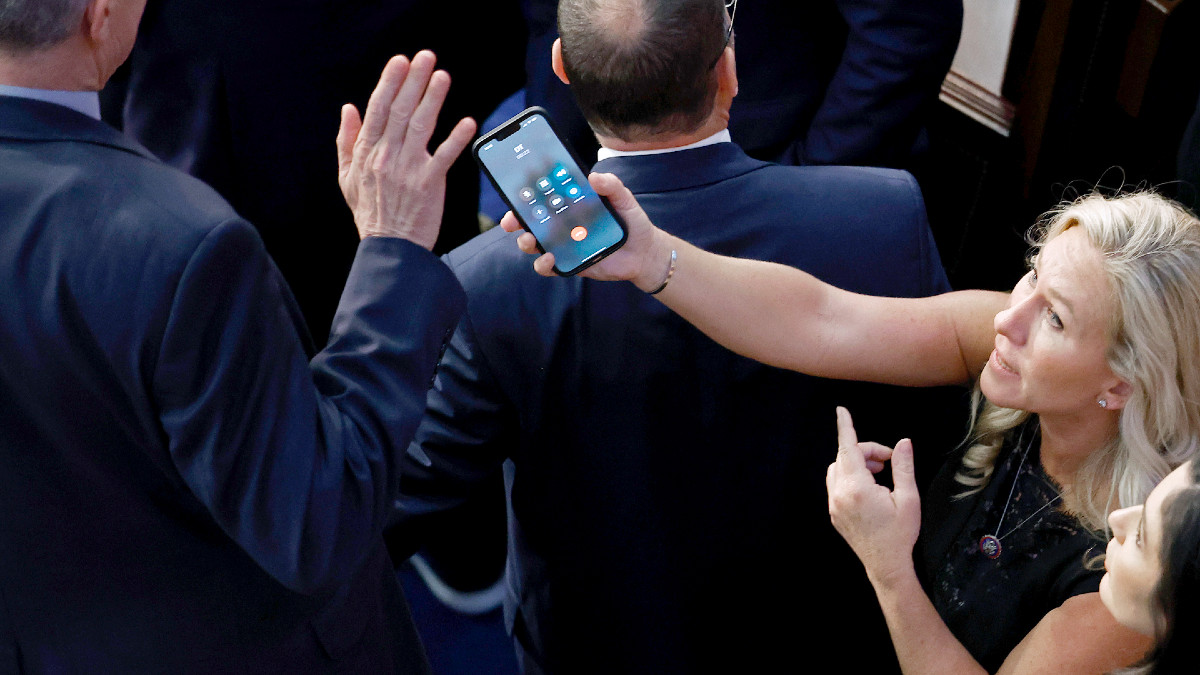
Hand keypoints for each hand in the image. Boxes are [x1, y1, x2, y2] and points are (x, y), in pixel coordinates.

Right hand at [336, 50, 476, 248]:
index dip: (390, 82)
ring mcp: (408, 170)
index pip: (378, 109)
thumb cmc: (370, 212)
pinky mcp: (429, 184)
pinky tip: (468, 121)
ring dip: (433, 99)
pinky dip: (456, 139)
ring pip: (421, 126)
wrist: (390, 248)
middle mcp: (386, 156)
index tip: (400, 61)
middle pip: (400, 111)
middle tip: (425, 57)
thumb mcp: (347, 177)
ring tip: (443, 76)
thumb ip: (347, 141)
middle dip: (413, 80)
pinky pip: (445, 156)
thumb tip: (348, 108)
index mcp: (366, 152)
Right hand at [499, 172, 674, 290]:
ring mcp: (563, 244)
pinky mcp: (568, 264)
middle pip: (530, 220)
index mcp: (570, 204)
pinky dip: (543, 264)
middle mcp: (562, 223)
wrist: (645, 253)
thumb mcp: (624, 199)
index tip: (515, 190)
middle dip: (515, 220)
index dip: (524, 194)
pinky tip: (550, 258)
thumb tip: (593, 177)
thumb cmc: (632, 222)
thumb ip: (611, 186)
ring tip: (532, 240)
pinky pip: (548, 266)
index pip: (542, 197)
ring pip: (534, 243)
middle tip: (512, 220)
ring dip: (526, 242)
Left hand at [826, 406, 921, 588]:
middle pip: (845, 456)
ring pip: (837, 469)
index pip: (848, 448)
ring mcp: (833, 505)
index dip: (845, 427)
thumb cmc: (900, 533)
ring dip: (856, 463)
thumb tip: (903, 443)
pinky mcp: (833, 513)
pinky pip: (836, 484)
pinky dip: (850, 477)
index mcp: (857, 488)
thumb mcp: (908, 499)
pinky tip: (870, 486)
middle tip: (888, 459)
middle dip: (865, 450)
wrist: (886, 565)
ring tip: (880, 472)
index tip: (840, 410)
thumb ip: (903, 467)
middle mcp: (839, 494)